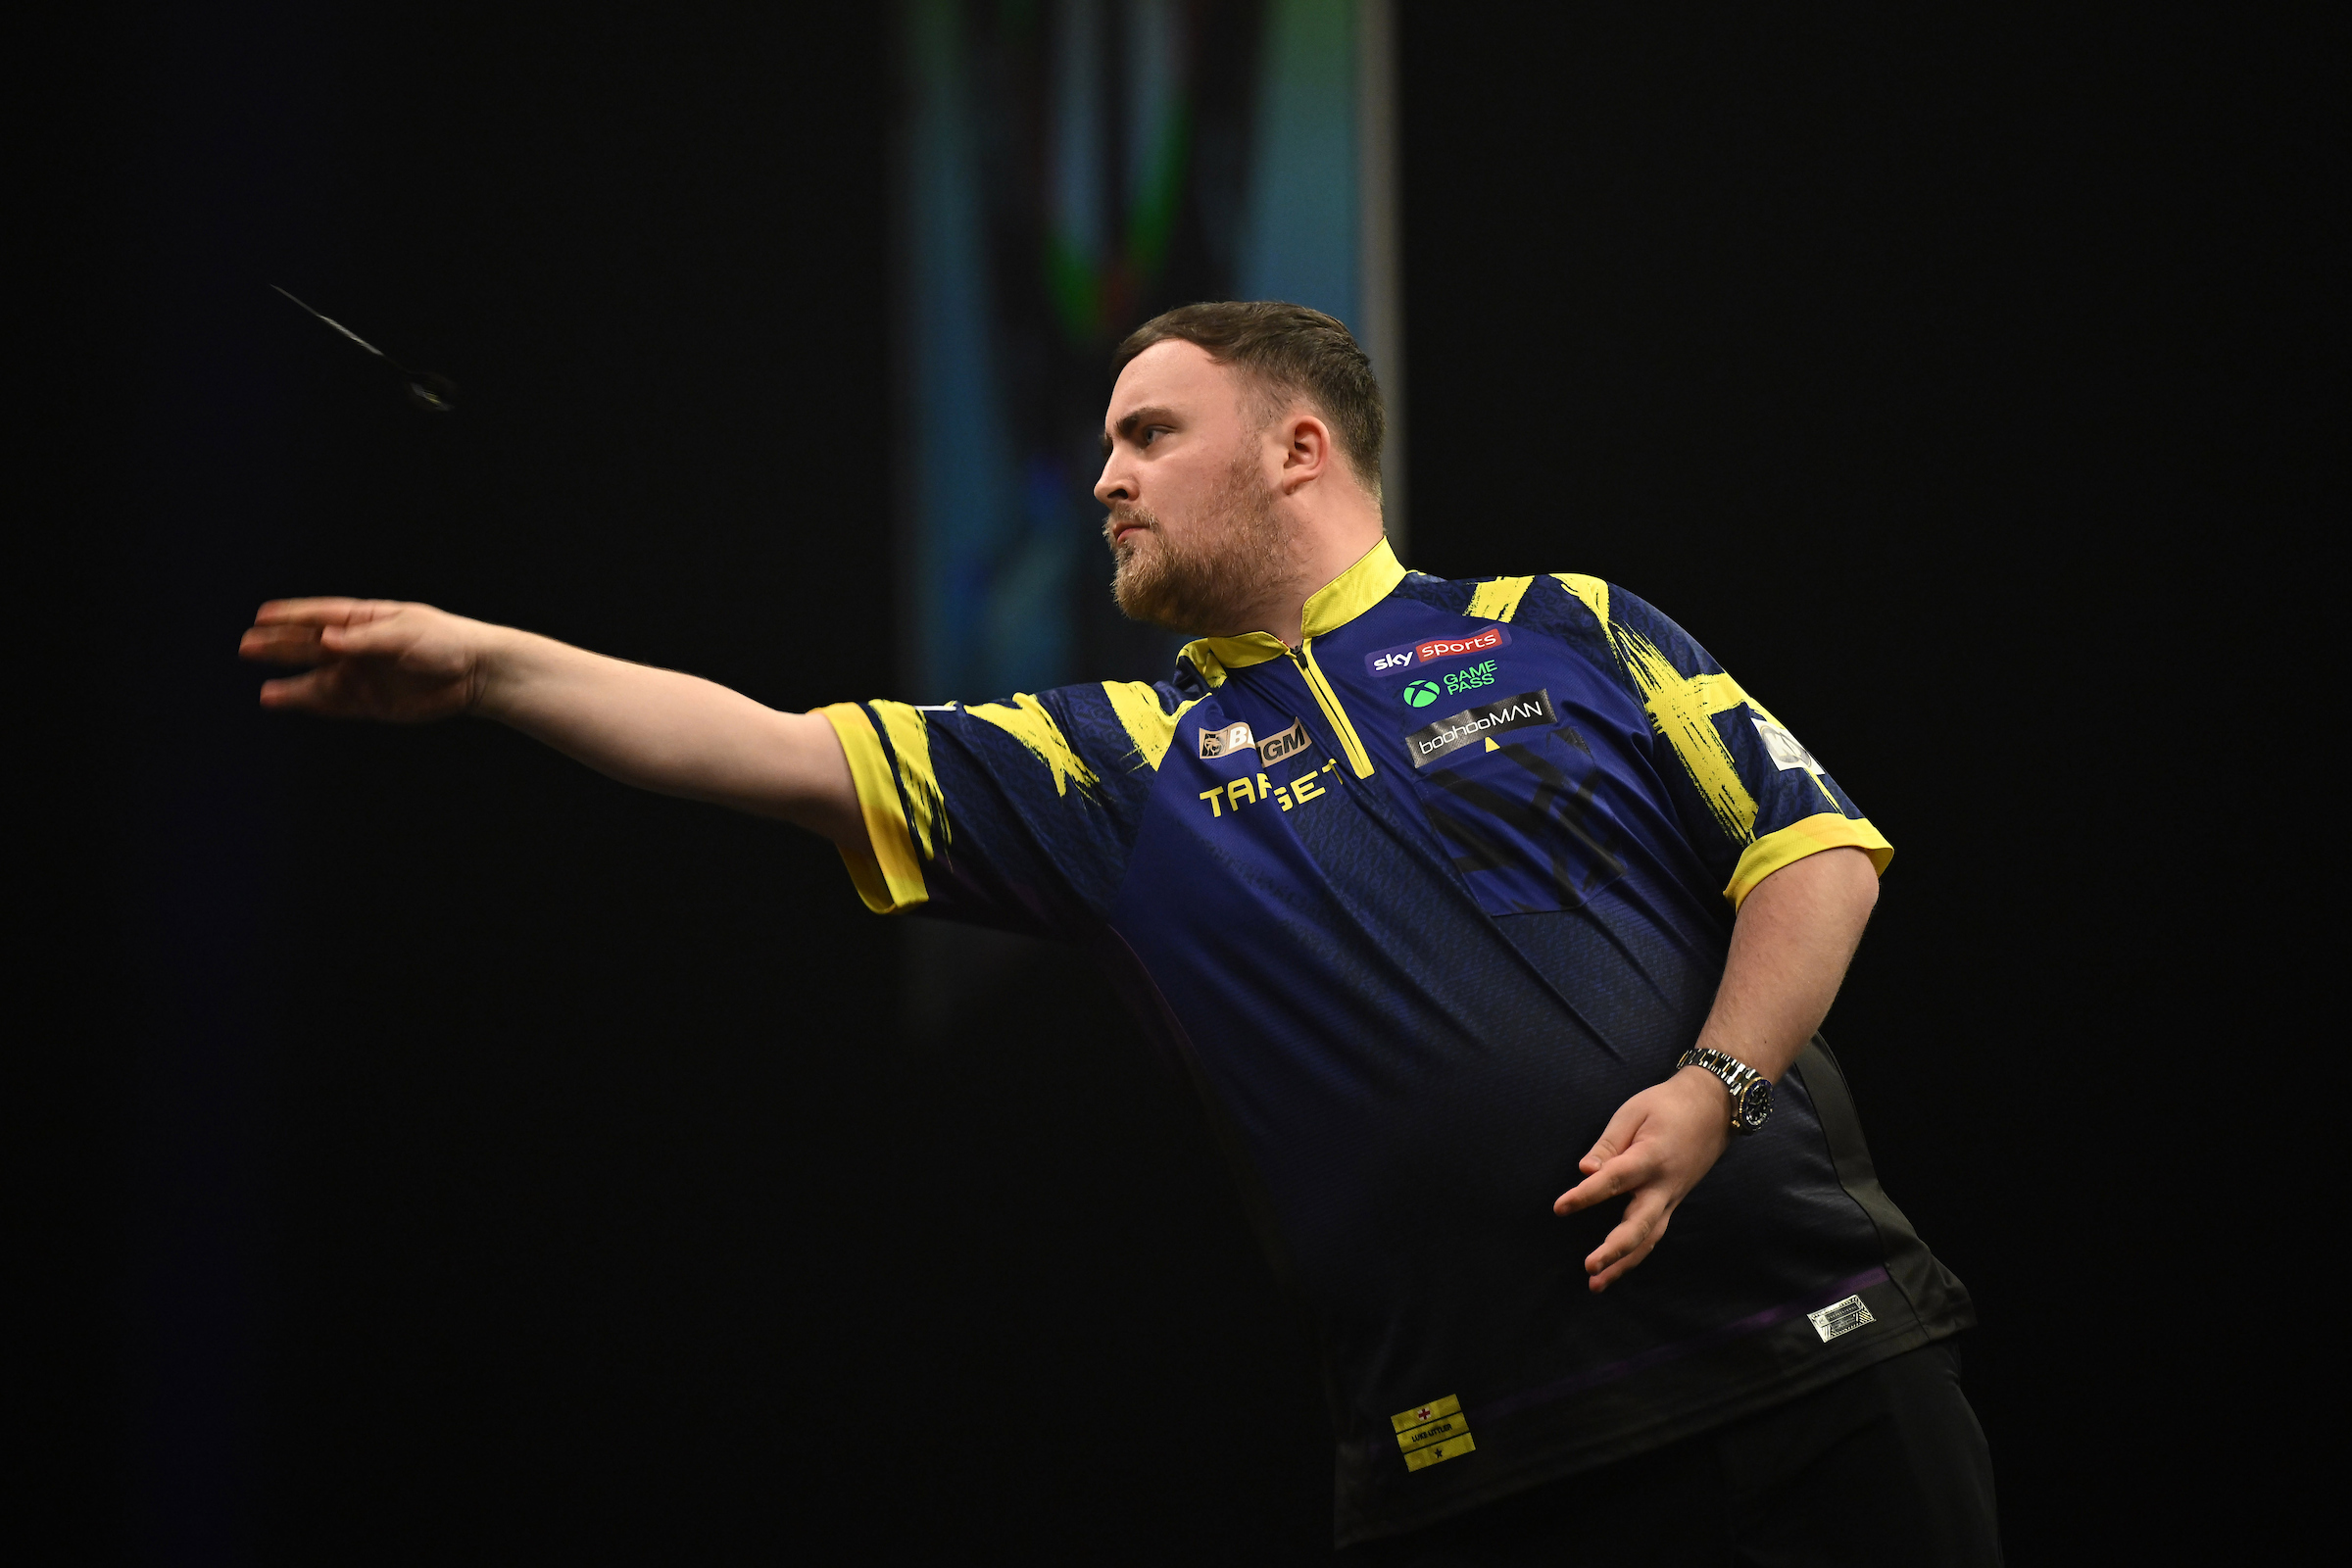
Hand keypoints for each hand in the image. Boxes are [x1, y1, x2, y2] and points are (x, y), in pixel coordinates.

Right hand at [240, 598, 498, 721]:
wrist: (476, 674)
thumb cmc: (444, 642)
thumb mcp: (405, 634)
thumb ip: (364, 640)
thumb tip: (325, 639)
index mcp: (365, 620)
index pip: (320, 616)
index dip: (291, 616)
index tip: (261, 616)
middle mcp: (357, 647)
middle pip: (309, 646)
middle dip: (278, 647)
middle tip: (246, 646)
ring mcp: (361, 675)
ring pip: (317, 679)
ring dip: (291, 685)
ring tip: (265, 692)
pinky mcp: (370, 702)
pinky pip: (334, 704)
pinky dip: (310, 704)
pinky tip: (286, 702)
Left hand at [1553, 1067, 1734, 1291]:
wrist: (1714, 1107)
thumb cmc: (1667, 1105)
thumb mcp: (1634, 1112)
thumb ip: (1608, 1144)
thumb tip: (1585, 1170)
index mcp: (1652, 1158)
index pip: (1615, 1180)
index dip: (1586, 1195)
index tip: (1560, 1207)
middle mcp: (1664, 1185)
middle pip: (1640, 1225)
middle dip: (1614, 1250)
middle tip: (1589, 1268)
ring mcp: (1672, 1197)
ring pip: (1649, 1239)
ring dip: (1624, 1264)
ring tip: (1596, 1284)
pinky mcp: (1673, 1202)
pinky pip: (1655, 1233)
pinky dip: (1636, 1254)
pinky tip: (1617, 1268)